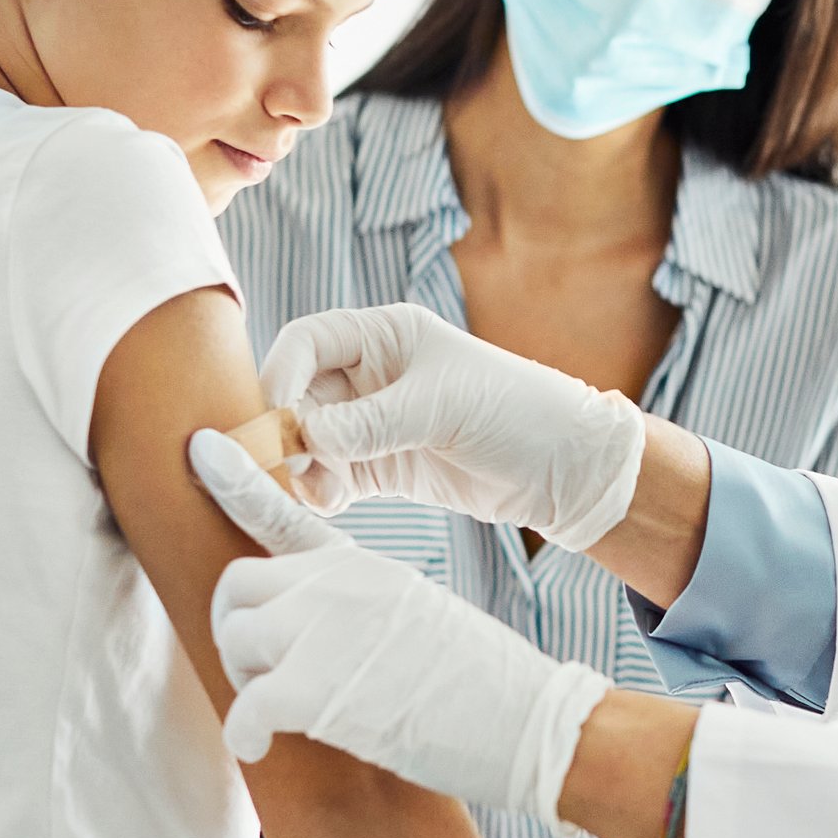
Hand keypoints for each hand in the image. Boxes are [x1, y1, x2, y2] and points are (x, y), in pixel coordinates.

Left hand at [190, 428, 612, 817]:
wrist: (531, 721)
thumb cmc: (487, 686)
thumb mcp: (423, 616)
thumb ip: (365, 608)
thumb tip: (323, 635)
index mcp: (366, 567)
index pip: (286, 513)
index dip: (237, 482)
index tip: (202, 450)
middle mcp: (337, 586)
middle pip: (240, 584)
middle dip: (236, 627)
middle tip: (257, 670)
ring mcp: (322, 631)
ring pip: (236, 641)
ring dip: (246, 683)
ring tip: (276, 715)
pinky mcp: (313, 689)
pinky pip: (245, 709)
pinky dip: (245, 736)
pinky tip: (262, 748)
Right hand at [258, 302, 647, 547]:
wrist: (562, 469)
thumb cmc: (515, 411)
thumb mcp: (442, 407)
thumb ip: (371, 422)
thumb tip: (305, 437)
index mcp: (386, 335)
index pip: (310, 341)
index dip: (282, 372)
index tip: (274, 413)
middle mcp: (372, 375)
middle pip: (301, 395)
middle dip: (290, 430)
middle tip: (292, 465)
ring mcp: (374, 423)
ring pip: (311, 441)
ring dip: (305, 466)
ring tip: (323, 492)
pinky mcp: (382, 467)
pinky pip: (332, 476)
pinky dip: (323, 490)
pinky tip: (332, 502)